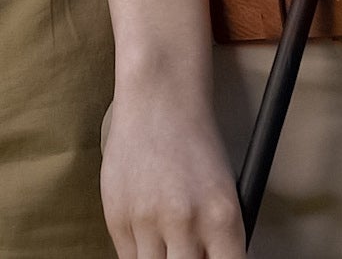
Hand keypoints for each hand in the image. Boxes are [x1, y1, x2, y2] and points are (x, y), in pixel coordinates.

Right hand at [101, 90, 246, 258]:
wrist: (158, 98)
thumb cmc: (195, 142)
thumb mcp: (224, 191)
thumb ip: (218, 238)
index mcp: (222, 217)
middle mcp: (185, 222)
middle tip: (188, 252)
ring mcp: (147, 220)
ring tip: (169, 242)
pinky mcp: (116, 216)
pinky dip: (141, 253)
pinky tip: (149, 234)